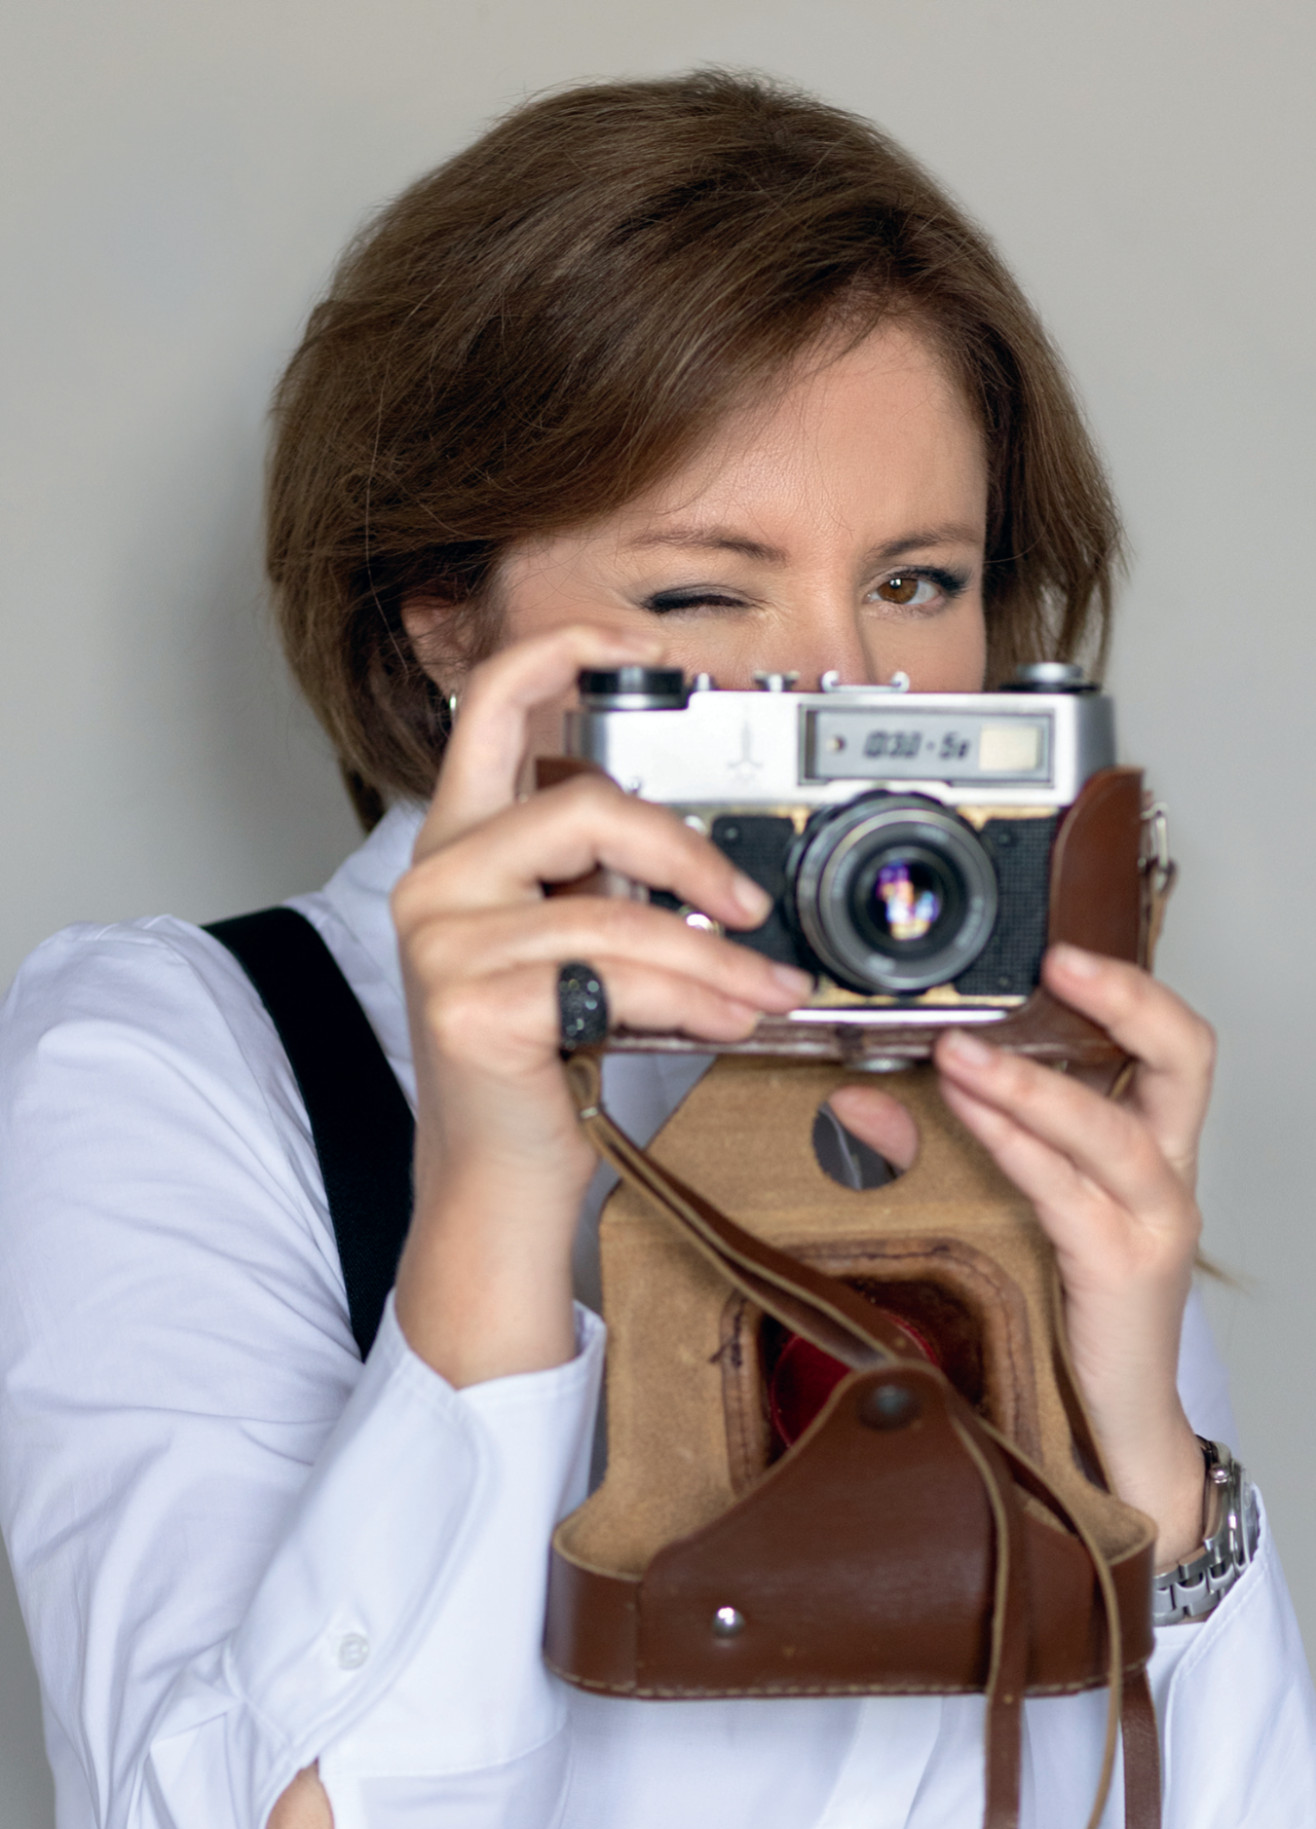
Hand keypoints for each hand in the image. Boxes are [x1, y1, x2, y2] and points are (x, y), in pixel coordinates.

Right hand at [391, 625, 812, 1384]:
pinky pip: (613, 976)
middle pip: (582, 808)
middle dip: (687, 855)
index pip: (491, 704)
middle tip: (748, 903)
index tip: (647, 646)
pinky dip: (691, 999)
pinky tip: (723, 1021)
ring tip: (761, 989)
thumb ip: (606, 882)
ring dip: (712, 955)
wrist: (499, 1178)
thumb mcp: (570, 946)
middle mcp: (437, 877)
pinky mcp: (473, 1003)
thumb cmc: (542, 1062)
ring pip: (612, 910)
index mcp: (460, 845)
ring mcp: (445, 939)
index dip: (567, 650)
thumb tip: (716, 861)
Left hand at [831, 945, 1215, 1566]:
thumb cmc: (1065, 1315)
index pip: (1173, 1046)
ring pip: (1113, 1128)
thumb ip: (964, 1153)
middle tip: (1055, 964)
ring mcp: (1153, 1224)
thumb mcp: (1019, 1214)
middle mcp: (1169, 1178)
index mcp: (1153, 1151)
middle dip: (1123, 1000)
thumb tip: (858, 1103)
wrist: (1114, 1430)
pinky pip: (1068, 1193)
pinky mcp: (1122, 1271)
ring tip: (962, 1050)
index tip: (1061, 952)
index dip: (1129, 990)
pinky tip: (972, 1115)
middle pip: (1186, 1060)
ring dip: (1031, 1081)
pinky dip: (1017, 1145)